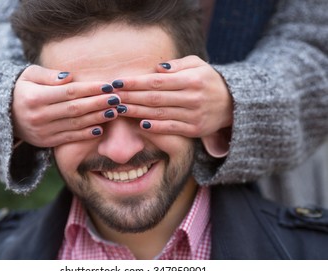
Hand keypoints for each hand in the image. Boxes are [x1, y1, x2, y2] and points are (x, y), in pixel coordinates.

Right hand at [12, 65, 119, 146]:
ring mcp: (43, 131)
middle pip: (75, 109)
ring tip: (115, 111)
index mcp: (35, 97)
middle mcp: (39, 116)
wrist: (4, 115)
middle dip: (99, 103)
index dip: (90, 89)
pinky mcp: (47, 142)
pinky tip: (101, 128)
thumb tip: (69, 77)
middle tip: (117, 98)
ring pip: (75, 124)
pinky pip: (70, 138)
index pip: (69, 92)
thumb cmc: (22, 90)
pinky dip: (86, 134)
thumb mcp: (29, 75)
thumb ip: (48, 75)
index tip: (108, 85)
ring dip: (97, 118)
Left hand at [113, 55, 232, 137]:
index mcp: (192, 80)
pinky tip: (140, 124)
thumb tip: (156, 68)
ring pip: (160, 113)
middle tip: (112, 96)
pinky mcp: (194, 129)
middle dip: (130, 97)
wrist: (233, 104)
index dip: (135, 82)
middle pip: (155, 98)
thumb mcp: (198, 65)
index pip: (157, 81)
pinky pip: (171, 128)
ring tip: (119, 109)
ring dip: (137, 112)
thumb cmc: (209, 81)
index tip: (117, 82)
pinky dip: (155, 127)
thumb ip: (177, 65)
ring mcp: (193, 115)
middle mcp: (192, 98)